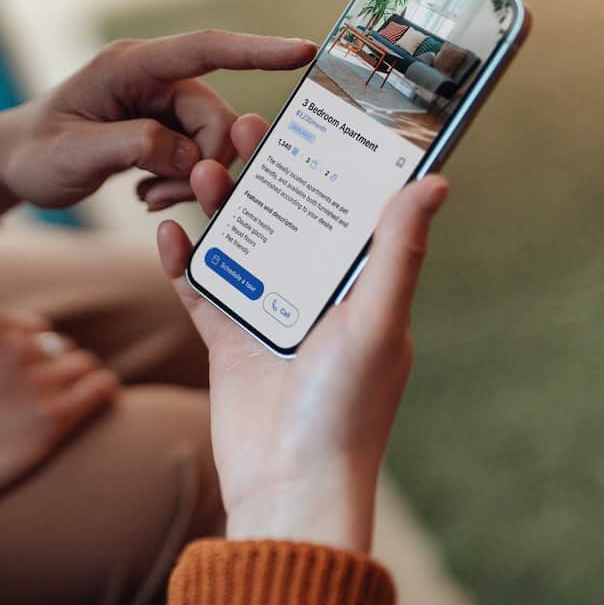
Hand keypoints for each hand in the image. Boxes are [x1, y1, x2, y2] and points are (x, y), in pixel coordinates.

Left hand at [2, 30, 315, 209]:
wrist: (13, 163)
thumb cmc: (34, 153)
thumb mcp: (74, 156)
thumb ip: (132, 148)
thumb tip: (189, 156)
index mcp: (129, 67)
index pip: (204, 50)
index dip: (256, 51)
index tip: (303, 53)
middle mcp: (152, 78)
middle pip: (214, 115)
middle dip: (203, 161)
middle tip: (161, 197)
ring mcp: (159, 102)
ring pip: (210, 140)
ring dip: (189, 177)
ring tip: (147, 196)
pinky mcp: (163, 127)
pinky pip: (197, 154)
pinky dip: (181, 180)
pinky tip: (148, 193)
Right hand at [156, 114, 447, 551]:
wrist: (287, 488)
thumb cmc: (346, 411)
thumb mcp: (378, 323)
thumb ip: (396, 252)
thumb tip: (435, 181)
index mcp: (361, 287)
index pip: (348, 209)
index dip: (331, 163)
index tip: (311, 116)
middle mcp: (316, 294)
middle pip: (288, 216)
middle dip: (265, 172)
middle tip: (241, 127)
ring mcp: (269, 315)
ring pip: (241, 242)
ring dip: (222, 205)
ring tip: (203, 170)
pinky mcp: (227, 340)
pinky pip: (201, 288)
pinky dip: (183, 259)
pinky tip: (168, 231)